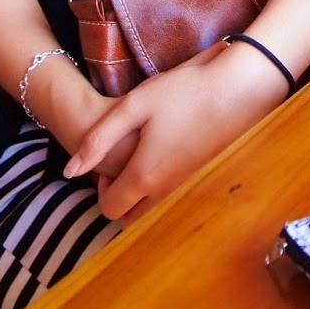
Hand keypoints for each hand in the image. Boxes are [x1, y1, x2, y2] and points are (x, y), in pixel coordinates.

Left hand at [63, 43, 286, 223]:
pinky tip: (173, 156)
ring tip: (149, 158)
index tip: (108, 163)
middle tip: (126, 164)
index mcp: (145, 176)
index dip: (100, 189)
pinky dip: (168, 191)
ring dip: (145, 197)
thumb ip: (98, 139)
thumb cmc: (184, 91)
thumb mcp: (134, 106)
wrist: (240, 88)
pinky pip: (178, 203)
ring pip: (156, 214)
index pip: (109, 209)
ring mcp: (191, 192)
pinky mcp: (208, 185)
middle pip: (131, 220)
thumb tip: (69, 171)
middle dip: (121, 198)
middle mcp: (168, 194)